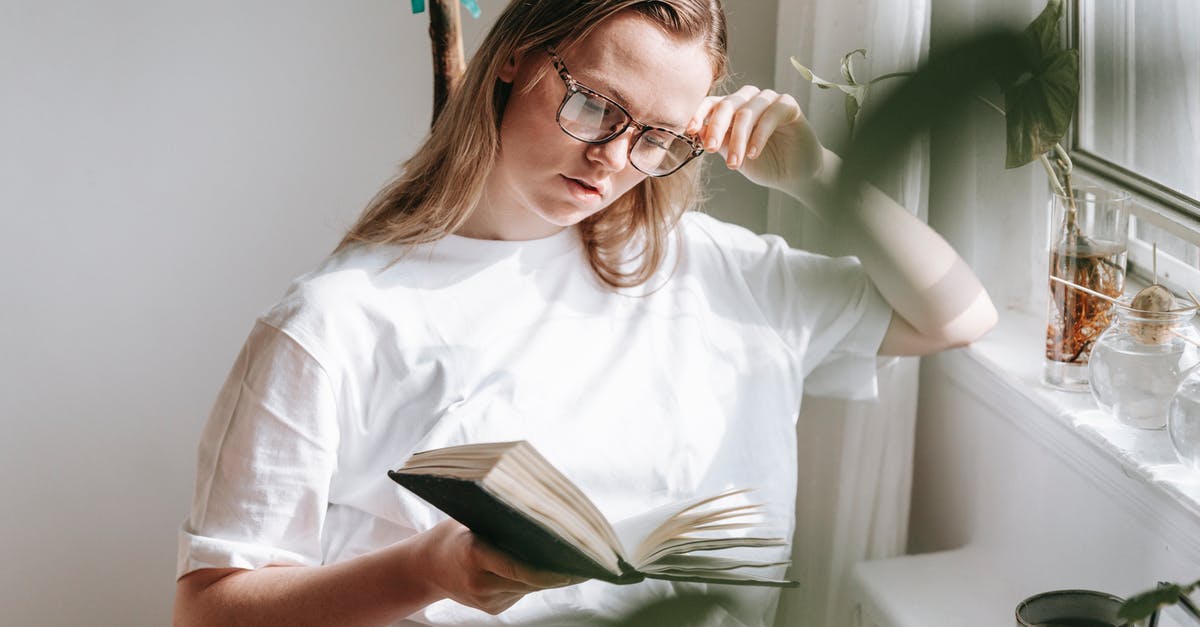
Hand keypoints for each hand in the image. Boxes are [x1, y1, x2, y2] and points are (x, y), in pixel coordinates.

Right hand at [418, 519, 580, 614]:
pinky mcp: (491, 609)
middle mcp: (479, 581)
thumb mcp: (470, 520)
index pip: (519, 566)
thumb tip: (543, 513)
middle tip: (587, 559)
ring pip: (529, 588)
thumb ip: (500, 520)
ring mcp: (485, 599)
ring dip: (549, 576)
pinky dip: (533, 581)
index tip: (574, 564)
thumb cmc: (452, 534)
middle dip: (558, 571)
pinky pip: (521, 593)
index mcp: (473, 554)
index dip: (549, 570)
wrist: (424, 567)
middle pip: (530, 580)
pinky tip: (546, 569)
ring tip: (574, 560)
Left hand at [687, 86, 824, 195]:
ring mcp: (770, 100)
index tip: (690, 131)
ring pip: (747, 112)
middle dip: (716, 128)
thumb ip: (717, 142)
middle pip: (727, 105)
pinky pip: (770, 115)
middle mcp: (750, 99)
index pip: (712, 103)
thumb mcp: (733, 155)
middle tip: (709, 148)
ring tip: (734, 164)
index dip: (699, 114)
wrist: (794, 175)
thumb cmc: (763, 163)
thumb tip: (695, 132)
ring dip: (737, 139)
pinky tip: (753, 154)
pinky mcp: (789, 106)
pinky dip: (759, 136)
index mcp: (733, 108)